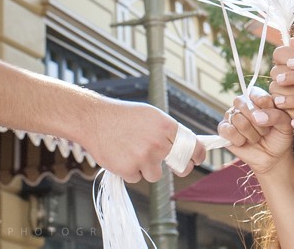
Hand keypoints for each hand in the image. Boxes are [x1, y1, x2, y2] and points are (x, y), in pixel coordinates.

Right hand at [79, 98, 204, 183]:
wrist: (94, 119)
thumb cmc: (124, 116)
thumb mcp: (151, 116)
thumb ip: (169, 131)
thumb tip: (188, 144)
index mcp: (166, 126)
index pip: (192, 145)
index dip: (198, 155)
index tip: (198, 159)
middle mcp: (158, 142)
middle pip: (180, 166)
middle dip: (180, 168)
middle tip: (174, 166)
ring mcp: (143, 157)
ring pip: (156, 175)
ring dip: (147, 168)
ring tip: (133, 151)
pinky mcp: (129, 169)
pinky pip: (137, 177)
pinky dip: (130, 171)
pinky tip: (121, 155)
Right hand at [217, 86, 293, 176]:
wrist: (273, 156)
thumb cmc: (279, 136)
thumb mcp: (286, 123)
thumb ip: (276, 115)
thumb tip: (256, 116)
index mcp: (256, 96)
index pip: (256, 94)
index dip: (266, 107)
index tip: (274, 118)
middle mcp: (241, 103)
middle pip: (244, 105)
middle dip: (259, 123)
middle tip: (265, 131)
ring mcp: (231, 116)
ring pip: (238, 119)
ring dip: (251, 134)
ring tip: (256, 137)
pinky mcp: (223, 130)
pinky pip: (228, 131)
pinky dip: (240, 140)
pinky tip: (245, 142)